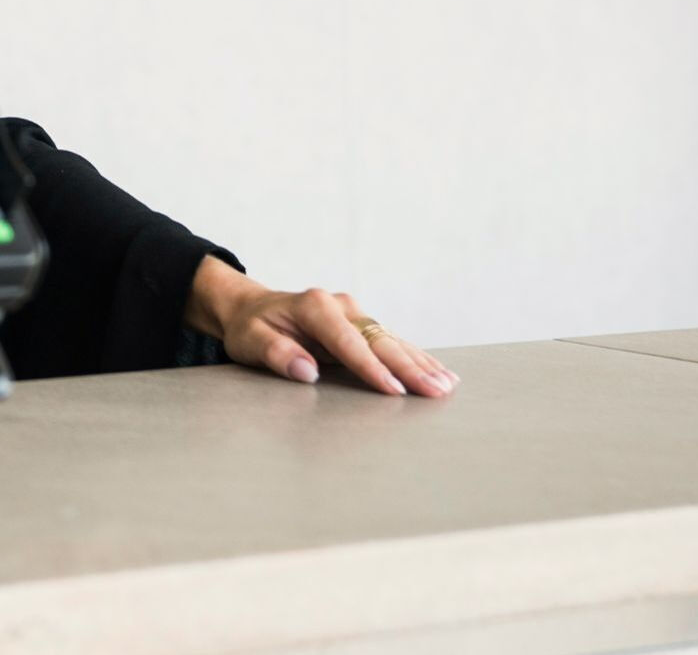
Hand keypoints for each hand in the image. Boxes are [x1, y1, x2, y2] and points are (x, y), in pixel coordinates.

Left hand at [185, 256, 457, 397]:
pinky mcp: (363, 324)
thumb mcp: (250, 341)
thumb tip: (307, 371)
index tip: (392, 389)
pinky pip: (393, 342)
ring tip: (446, 385)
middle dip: (409, 368)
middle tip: (435, 391)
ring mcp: (355, 313)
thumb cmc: (251, 328)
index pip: (347, 342)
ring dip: (420, 364)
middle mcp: (341, 306)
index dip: (370, 367)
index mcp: (314, 306)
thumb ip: (276, 354)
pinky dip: (416, 358)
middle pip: (379, 340)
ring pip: (393, 341)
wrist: (251, 308)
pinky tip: (439, 372)